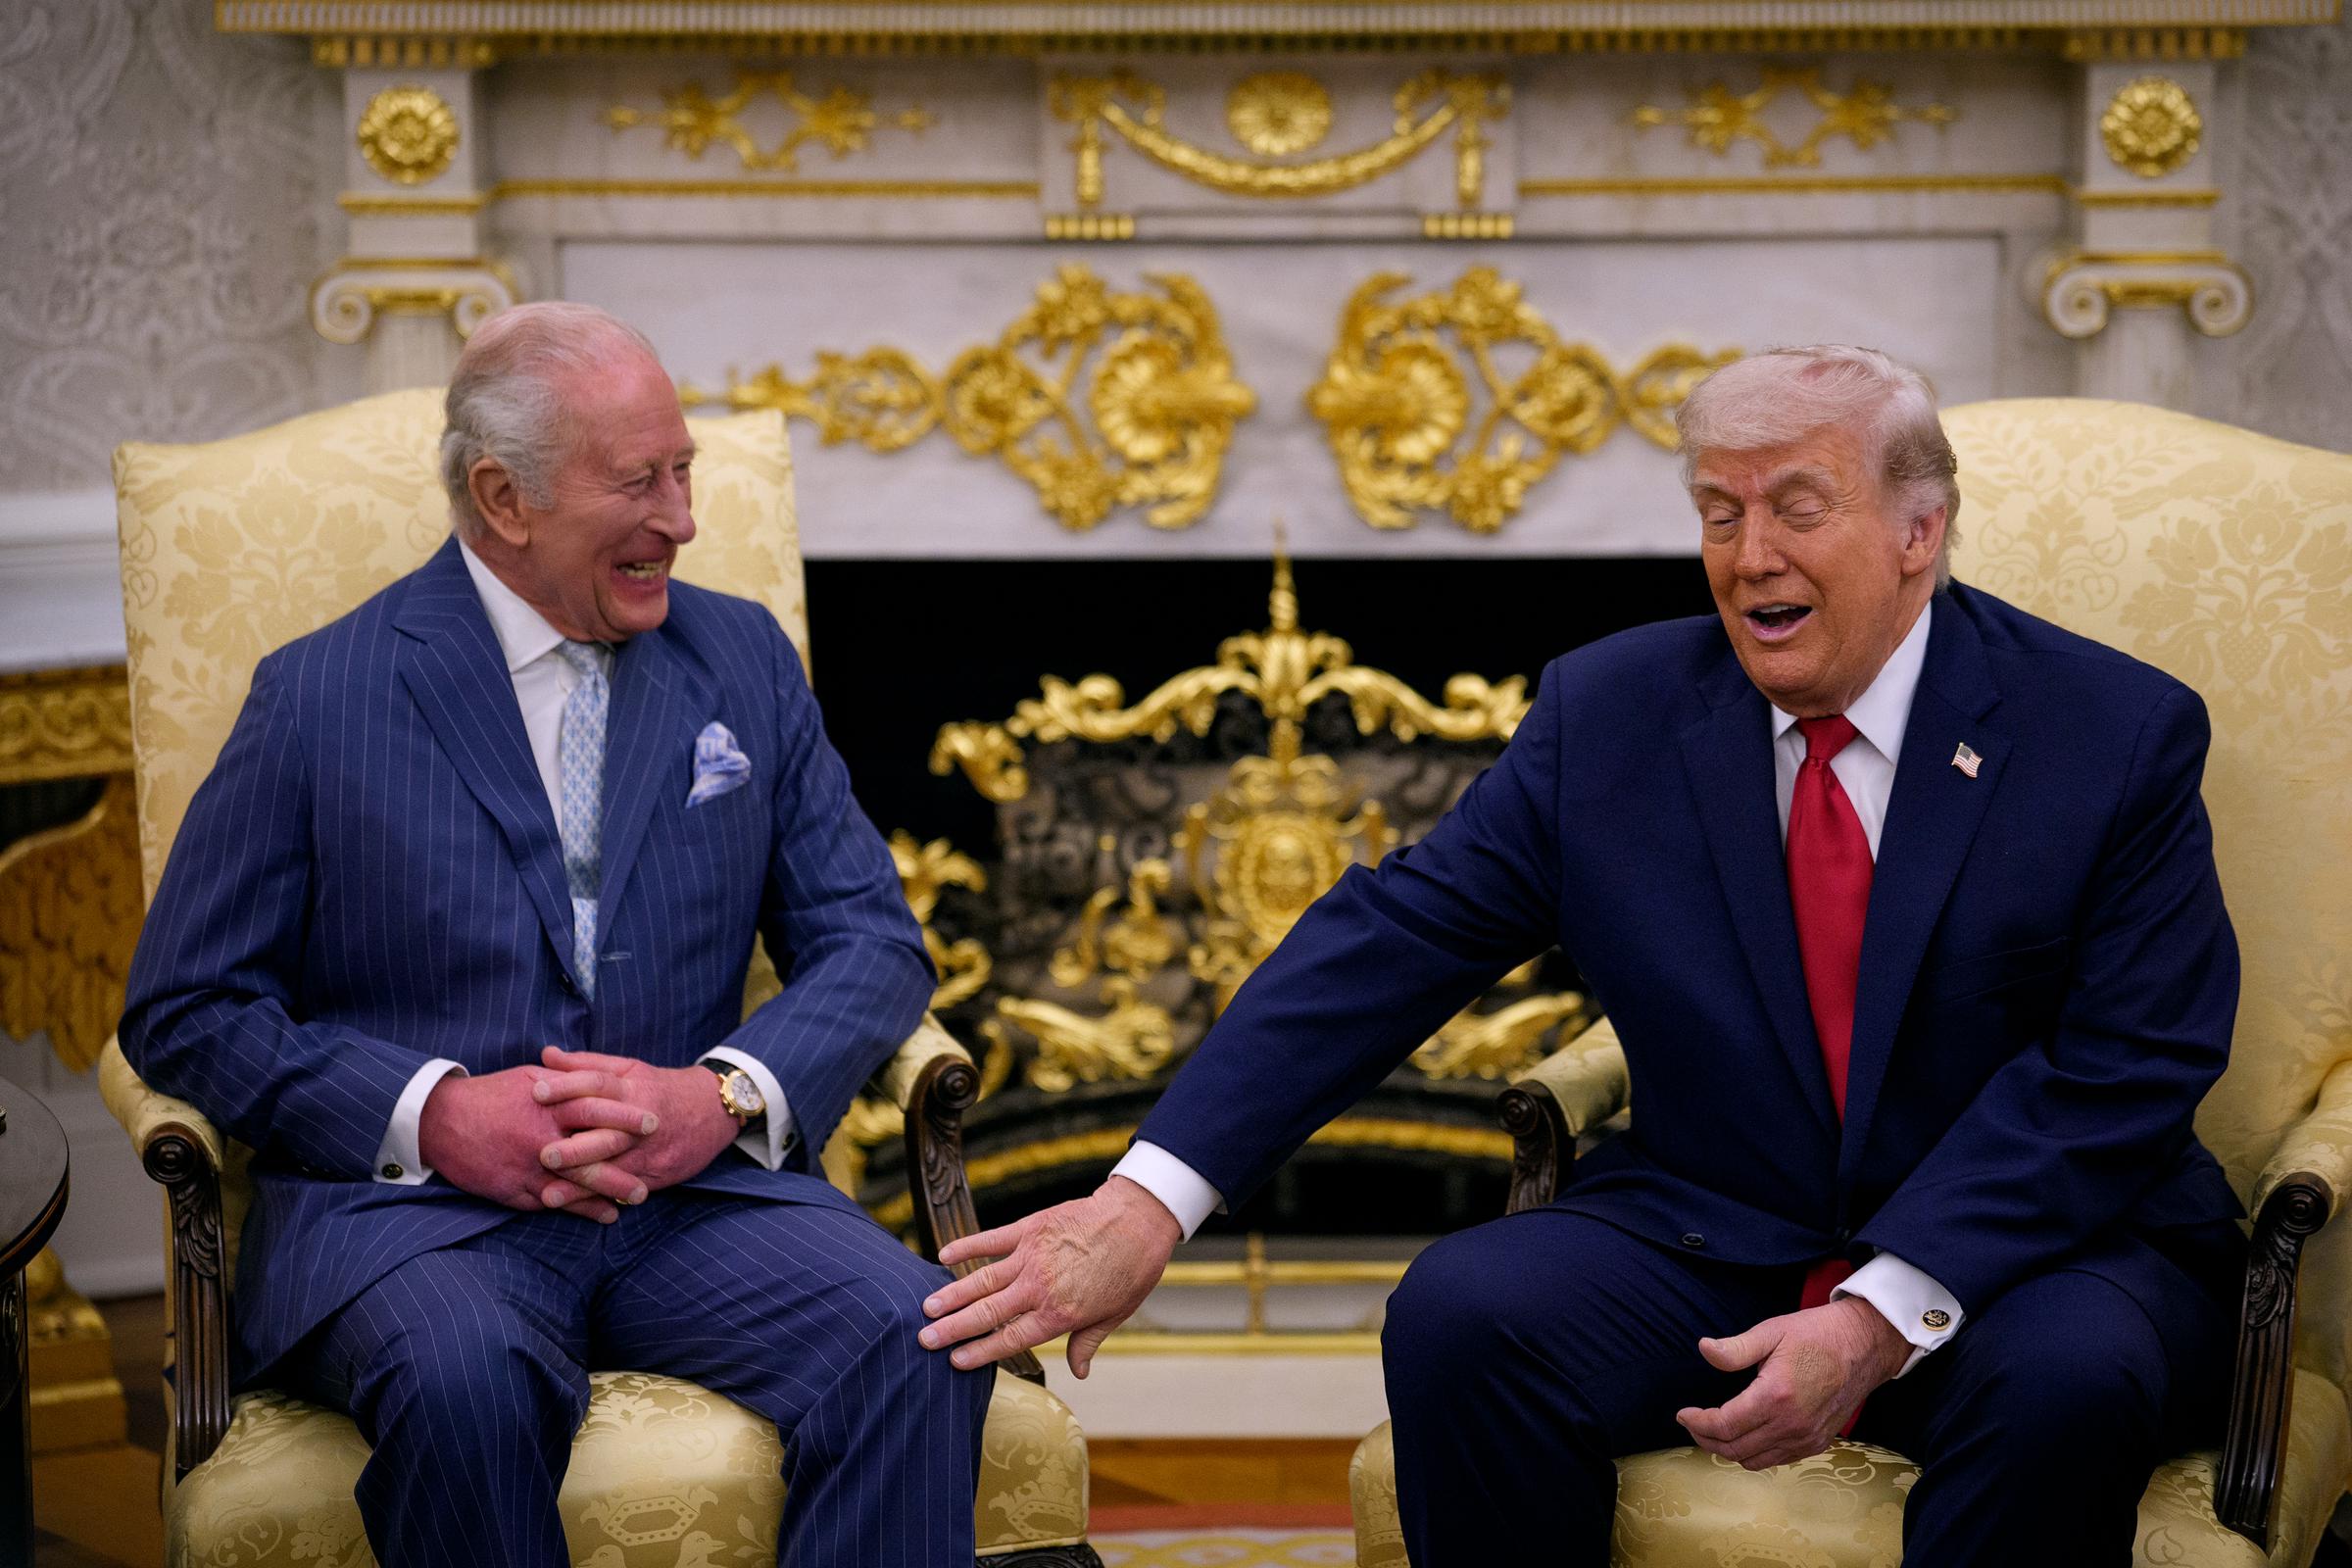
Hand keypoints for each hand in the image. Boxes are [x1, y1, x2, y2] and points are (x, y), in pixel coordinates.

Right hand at [417, 1065, 654, 1222]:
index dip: (626, 1117)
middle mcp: (541, 1139)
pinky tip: (600, 1214)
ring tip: (636, 1199)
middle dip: (624, 1166)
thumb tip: (596, 1078)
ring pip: (574, 1185)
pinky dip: (577, 1208)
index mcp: (547, 1106)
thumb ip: (564, 1082)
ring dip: (607, 1194)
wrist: (441, 1121)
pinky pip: (551, 1203)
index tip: (654, 1122)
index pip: (595, 1109)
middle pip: (590, 1155)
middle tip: (653, 1173)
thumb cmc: (490, 1095)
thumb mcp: (529, 1079)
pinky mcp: (513, 1189)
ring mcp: (527, 1167)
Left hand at [530, 1046, 741, 1207]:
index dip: (567, 1087)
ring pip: (614, 1169)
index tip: (536, 1092)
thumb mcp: (629, 1068)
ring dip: (582, 1185)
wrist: (713, 1111)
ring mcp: (648, 1151)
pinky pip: (625, 1190)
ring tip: (550, 1195)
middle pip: (607, 1134)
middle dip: (576, 1149)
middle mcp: (640, 1121)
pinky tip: (578, 1210)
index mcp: (632, 1088)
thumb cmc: (660, 1088)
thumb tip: (545, 1054)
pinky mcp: (655, 1174)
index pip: (598, 1085)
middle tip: (544, 1154)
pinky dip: (600, 1201)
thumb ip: (586, 1064)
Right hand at [919, 1177, 1182, 1376]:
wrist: (1138, 1221)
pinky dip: (967, 1245)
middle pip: (987, 1312)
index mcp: (1059, 1314)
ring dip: (952, 1294)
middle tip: (924, 1338)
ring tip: (926, 1307)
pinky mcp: (1030, 1228)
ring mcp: (1032, 1256)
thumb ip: (1087, 1342)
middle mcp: (1039, 1288)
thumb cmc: (1131, 1270)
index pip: (1010, 1339)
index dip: (980, 1351)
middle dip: (953, 1328)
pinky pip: (992, 1239)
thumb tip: (1080, 1372)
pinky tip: (944, 1255)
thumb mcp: (1115, 1315)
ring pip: (983, 1279)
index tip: (954, 1360)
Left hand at [1674, 1298, 1912, 1469]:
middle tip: (1692, 1423)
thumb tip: (1704, 1348)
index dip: (1698, 1422)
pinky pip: (1776, 1460)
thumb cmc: (1818, 1334)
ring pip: (1754, 1460)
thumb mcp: (1772, 1331)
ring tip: (1712, 1431)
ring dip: (1727, 1449)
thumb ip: (1736, 1348)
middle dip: (1706, 1438)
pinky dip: (1753, 1454)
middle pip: (1734, 1448)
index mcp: (1776, 1396)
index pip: (1725, 1425)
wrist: (1864, 1346)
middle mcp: (1791, 1424)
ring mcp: (1806, 1438)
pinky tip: (1744, 1436)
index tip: (1682, 1413)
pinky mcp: (1817, 1443)